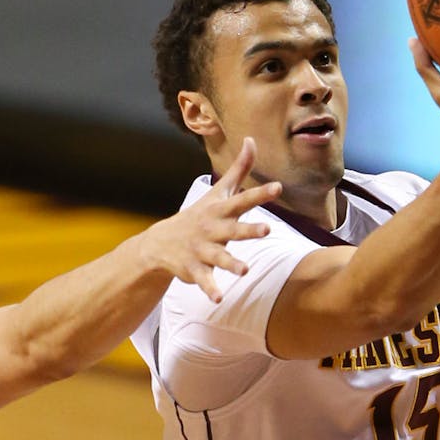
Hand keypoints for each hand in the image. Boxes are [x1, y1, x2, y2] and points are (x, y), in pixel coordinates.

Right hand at [139, 137, 280, 301]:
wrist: (161, 242)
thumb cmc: (200, 214)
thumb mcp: (219, 192)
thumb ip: (239, 169)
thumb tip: (251, 139)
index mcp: (220, 210)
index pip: (243, 199)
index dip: (260, 193)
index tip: (278, 187)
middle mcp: (212, 229)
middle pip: (233, 229)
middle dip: (249, 230)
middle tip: (267, 229)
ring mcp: (201, 249)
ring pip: (219, 257)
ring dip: (231, 263)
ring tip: (245, 271)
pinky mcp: (194, 269)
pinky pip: (204, 280)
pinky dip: (210, 289)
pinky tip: (218, 299)